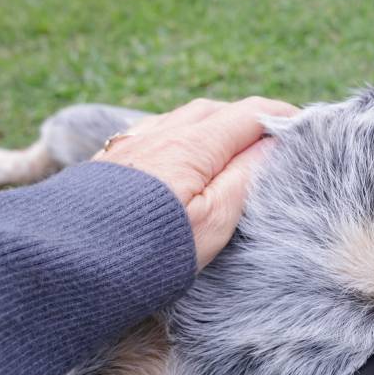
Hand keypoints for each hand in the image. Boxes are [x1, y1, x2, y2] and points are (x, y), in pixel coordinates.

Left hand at [94, 97, 298, 268]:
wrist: (66, 264)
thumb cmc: (147, 250)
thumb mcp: (213, 221)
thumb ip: (246, 178)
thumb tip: (272, 145)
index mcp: (193, 145)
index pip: (250, 114)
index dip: (283, 117)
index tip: (307, 129)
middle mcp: (161, 133)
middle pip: (217, 110)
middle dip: (251, 118)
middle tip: (275, 140)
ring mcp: (132, 144)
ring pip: (183, 118)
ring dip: (216, 125)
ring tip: (234, 148)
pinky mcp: (110, 161)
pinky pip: (156, 133)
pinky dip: (184, 136)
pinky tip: (184, 158)